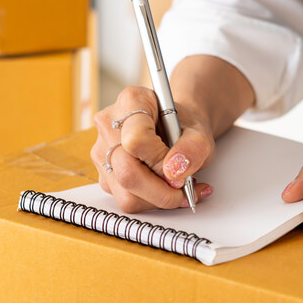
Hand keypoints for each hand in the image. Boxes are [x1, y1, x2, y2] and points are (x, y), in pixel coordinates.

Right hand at [91, 86, 214, 212]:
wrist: (176, 130)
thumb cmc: (184, 128)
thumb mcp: (199, 133)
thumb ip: (194, 148)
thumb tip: (174, 171)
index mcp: (132, 101)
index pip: (136, 140)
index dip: (160, 160)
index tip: (178, 166)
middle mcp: (109, 124)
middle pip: (127, 172)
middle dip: (161, 190)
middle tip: (183, 187)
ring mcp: (102, 151)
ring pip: (126, 193)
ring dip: (159, 198)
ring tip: (178, 187)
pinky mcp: (104, 175)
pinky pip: (126, 200)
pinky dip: (151, 201)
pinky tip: (165, 189)